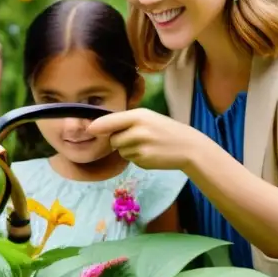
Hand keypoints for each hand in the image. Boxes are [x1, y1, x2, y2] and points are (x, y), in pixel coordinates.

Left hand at [87, 108, 204, 172]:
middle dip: (119, 141)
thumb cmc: (166, 130)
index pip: (112, 120)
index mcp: (139, 116)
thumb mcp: (148, 118)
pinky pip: (130, 160)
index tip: (89, 129)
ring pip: (120, 151)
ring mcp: (141, 147)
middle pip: (113, 139)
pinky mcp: (144, 160)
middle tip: (136, 138)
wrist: (188, 147)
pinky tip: (150, 154)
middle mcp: (138, 130)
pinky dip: (136, 158)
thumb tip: (100, 127)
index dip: (98, 126)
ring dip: (127, 150)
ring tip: (146, 146)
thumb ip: (127, 121)